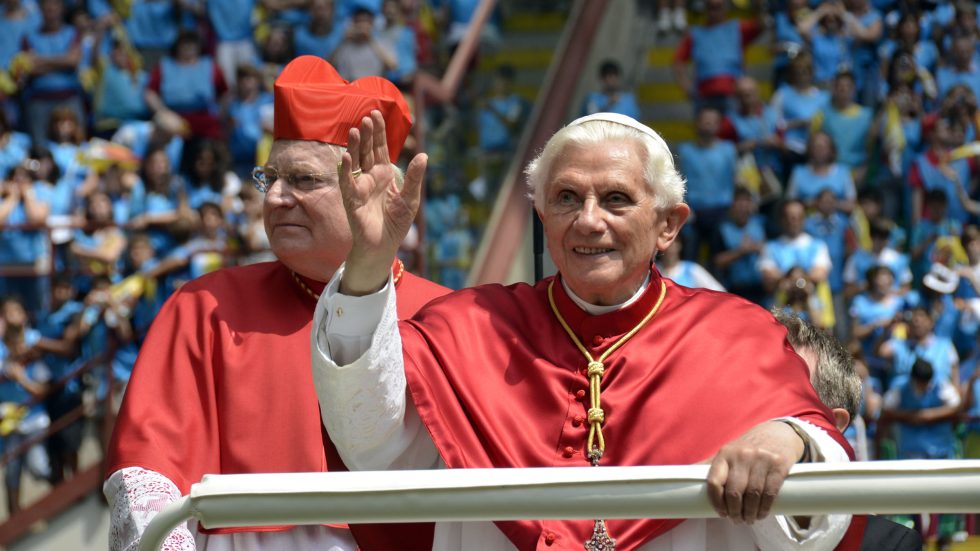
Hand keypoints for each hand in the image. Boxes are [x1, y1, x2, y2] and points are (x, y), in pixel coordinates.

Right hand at [339, 110, 426, 294]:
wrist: (383, 245)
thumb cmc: (396, 223)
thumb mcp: (410, 199)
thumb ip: (415, 178)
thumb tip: (423, 155)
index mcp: (384, 174)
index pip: (380, 148)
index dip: (378, 132)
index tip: (376, 114)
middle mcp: (370, 177)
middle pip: (366, 150)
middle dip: (366, 134)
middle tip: (367, 117)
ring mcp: (359, 187)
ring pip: (355, 162)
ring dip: (353, 146)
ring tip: (354, 130)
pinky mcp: (351, 199)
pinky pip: (346, 182)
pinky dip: (346, 170)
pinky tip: (346, 157)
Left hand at [706, 421, 803, 523]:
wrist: (778, 433)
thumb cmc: (748, 448)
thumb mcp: (728, 452)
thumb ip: (710, 466)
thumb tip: (683, 479)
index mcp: (725, 454)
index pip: (714, 481)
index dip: (716, 502)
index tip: (721, 513)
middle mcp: (741, 455)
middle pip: (734, 492)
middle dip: (735, 512)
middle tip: (737, 520)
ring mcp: (761, 459)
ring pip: (753, 495)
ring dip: (750, 513)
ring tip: (749, 519)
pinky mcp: (779, 464)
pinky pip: (770, 492)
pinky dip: (765, 508)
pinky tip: (762, 514)